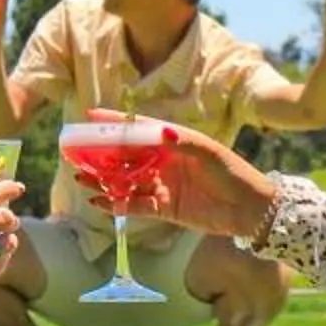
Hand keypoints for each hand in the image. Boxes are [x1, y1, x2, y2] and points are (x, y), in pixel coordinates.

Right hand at [0, 179, 23, 323]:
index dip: (5, 189)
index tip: (17, 187)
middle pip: (1, 218)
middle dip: (10, 216)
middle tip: (11, 218)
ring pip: (5, 242)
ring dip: (8, 237)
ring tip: (7, 238)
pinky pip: (0, 263)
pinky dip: (4, 256)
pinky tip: (1, 254)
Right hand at [71, 106, 276, 239]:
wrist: (252, 210)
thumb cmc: (233, 173)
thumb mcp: (209, 153)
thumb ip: (182, 142)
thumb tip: (159, 130)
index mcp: (172, 142)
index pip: (137, 129)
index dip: (114, 122)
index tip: (90, 115)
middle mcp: (163, 162)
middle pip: (124, 156)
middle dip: (99, 154)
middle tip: (74, 153)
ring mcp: (162, 185)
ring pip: (125, 182)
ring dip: (103, 181)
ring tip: (81, 179)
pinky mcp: (164, 209)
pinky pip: (134, 206)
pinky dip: (116, 204)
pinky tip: (99, 202)